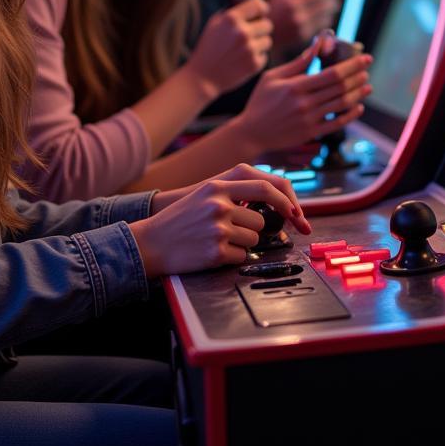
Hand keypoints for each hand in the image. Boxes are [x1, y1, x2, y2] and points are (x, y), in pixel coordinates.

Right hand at [132, 165, 311, 277]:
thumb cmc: (180, 220)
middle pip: (261, 221)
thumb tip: (272, 198)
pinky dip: (232, 258)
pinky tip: (212, 252)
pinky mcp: (216, 252)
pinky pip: (242, 257)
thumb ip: (234, 192)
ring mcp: (218, 229)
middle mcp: (219, 205)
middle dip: (253, 229)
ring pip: (253, 240)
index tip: (294, 212)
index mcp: (217, 187)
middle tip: (234, 232)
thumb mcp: (204, 194)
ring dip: (242, 244)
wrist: (150, 243)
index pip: (265, 188)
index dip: (285, 201)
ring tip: (217, 241)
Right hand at [186, 0, 272, 96]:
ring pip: (268, 40)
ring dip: (261, 43)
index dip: (262, 8)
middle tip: (254, 33)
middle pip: (267, 24)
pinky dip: (257, 57)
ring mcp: (250, 49)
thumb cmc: (208, 48)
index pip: (258, 5)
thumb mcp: (214, 24)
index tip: (263, 12)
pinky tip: (243, 60)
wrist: (202, 77)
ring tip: (247, 48)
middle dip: (262, 28)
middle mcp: (242, 32)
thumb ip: (231, 13)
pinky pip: (264, 55)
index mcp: (232, 19)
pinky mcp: (255, 64)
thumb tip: (249, 5)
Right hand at [234, 35, 371, 153]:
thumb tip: (317, 46)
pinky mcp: (311, 134)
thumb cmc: (260, 101)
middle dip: (357, 76)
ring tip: (367, 85)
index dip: (351, 65)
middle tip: (367, 68)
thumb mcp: (273, 77)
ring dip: (357, 93)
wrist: (251, 133)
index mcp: (295, 86)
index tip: (364, 58)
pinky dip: (351, 115)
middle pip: (340, 87)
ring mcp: (309, 120)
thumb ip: (298, 63)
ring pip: (341, 104)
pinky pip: (337, 124)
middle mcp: (304, 103)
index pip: (331, 73)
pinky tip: (358, 106)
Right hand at [269, 0, 340, 50]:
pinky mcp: (304, 37)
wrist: (267, 32)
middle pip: (325, 5)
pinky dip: (325, 20)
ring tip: (331, 6)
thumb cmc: (275, 8)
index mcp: (292, 1)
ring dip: (331, 11)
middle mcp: (297, 15)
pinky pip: (321, 26)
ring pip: (326, 16)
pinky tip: (324, 17)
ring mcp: (301, 27)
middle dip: (334, 0)